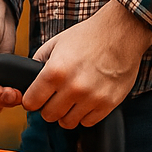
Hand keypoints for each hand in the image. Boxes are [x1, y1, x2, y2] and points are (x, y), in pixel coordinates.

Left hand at [22, 0, 151, 127]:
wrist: (124, 30)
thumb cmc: (89, 35)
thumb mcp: (56, 43)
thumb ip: (37, 63)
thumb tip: (27, 81)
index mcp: (55, 72)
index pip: (30, 103)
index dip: (32, 100)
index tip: (37, 97)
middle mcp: (73, 87)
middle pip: (48, 115)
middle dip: (49, 107)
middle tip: (56, 98)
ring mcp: (91, 97)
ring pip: (67, 122)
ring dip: (67, 113)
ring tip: (72, 100)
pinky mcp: (108, 103)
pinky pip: (88, 122)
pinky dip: (85, 115)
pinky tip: (87, 101)